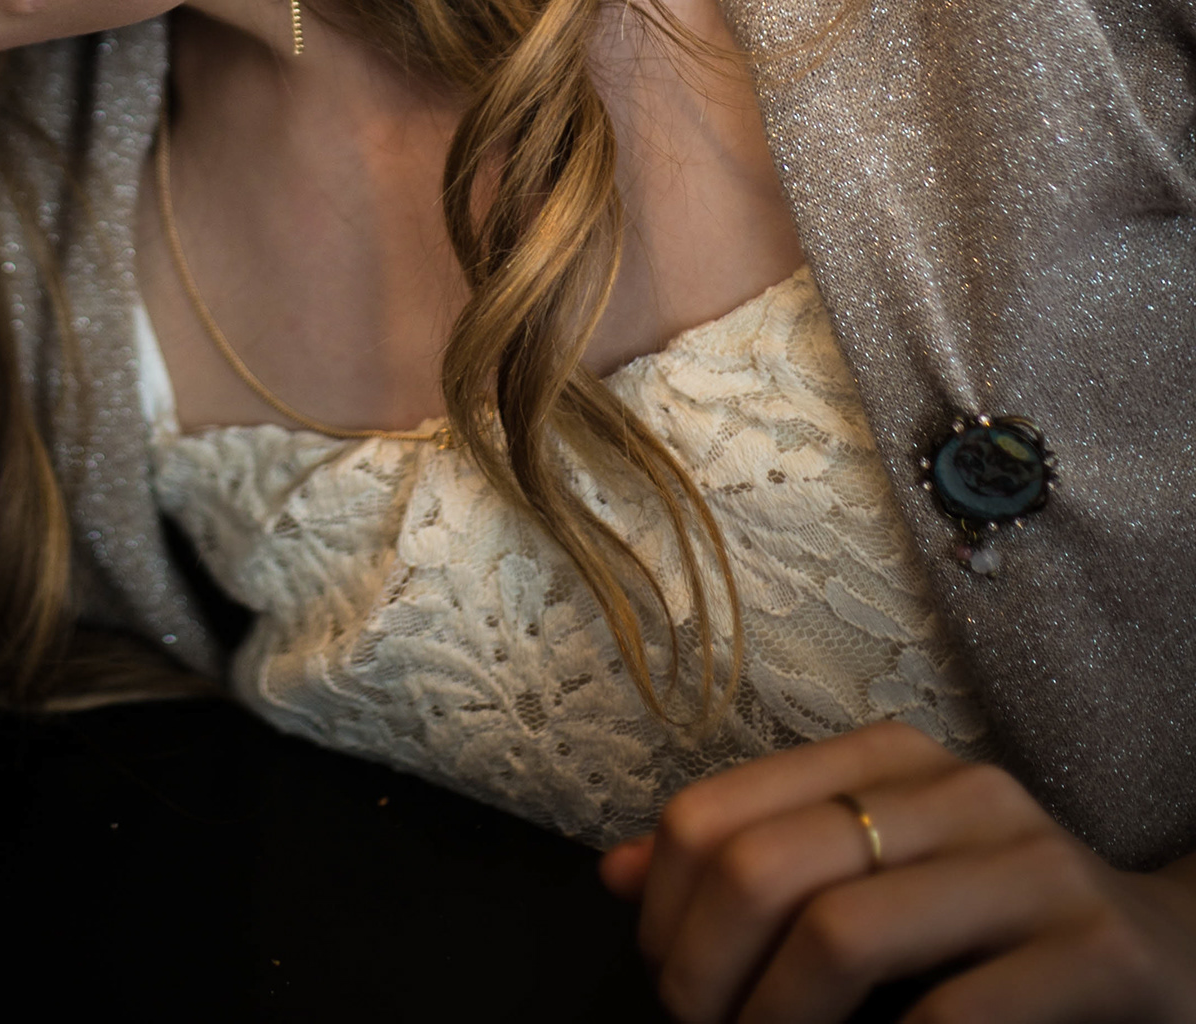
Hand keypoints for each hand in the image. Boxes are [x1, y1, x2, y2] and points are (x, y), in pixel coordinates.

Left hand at [600, 723, 1195, 1022]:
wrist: (1174, 959)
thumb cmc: (997, 928)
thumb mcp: (877, 872)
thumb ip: (757, 861)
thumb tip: (617, 876)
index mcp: (890, 758)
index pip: (716, 813)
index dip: (664, 912)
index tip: (666, 982)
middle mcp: (957, 790)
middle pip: (765, 869)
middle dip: (706, 976)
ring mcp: (1031, 867)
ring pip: (842, 935)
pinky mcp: (1097, 953)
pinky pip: (953, 1013)